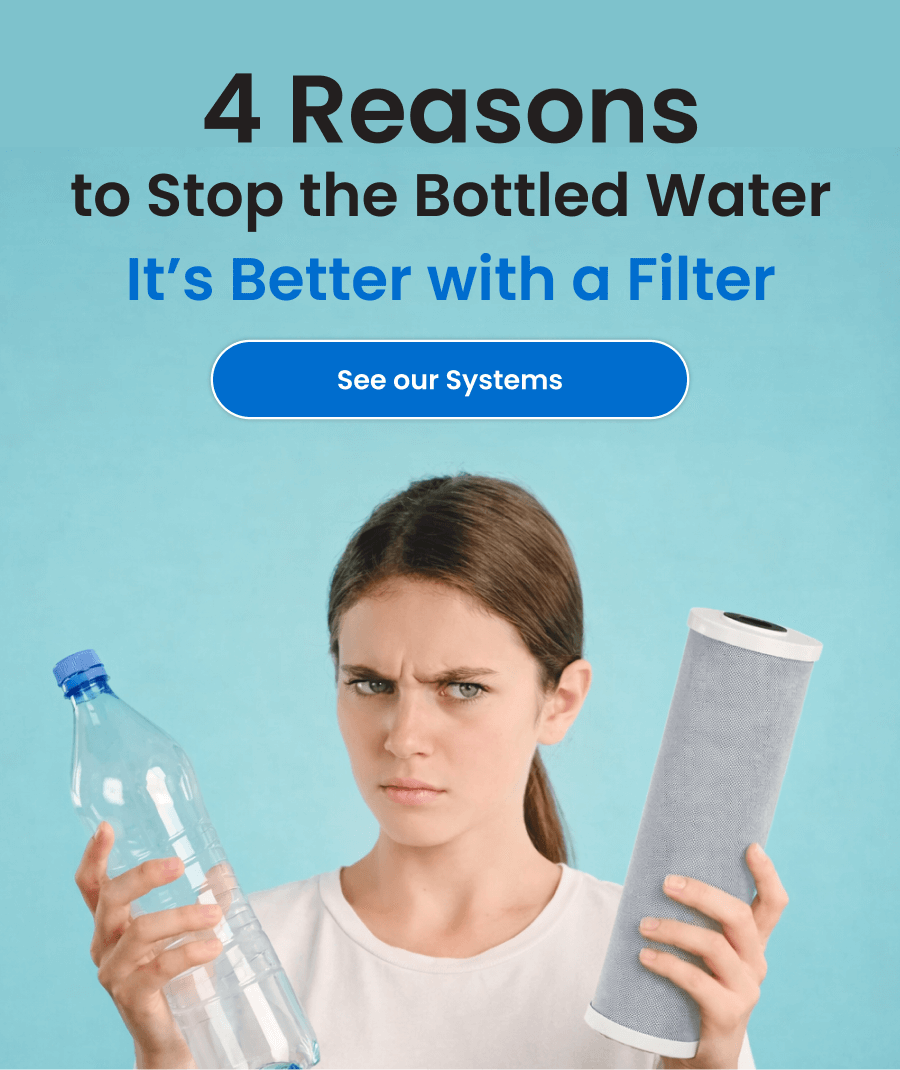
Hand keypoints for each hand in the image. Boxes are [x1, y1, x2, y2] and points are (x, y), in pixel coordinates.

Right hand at [74, 822, 222, 1069]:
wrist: (173, 1038)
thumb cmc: (175, 977)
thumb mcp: (185, 933)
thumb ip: (203, 900)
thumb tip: (221, 870)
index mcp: (112, 925)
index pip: (92, 887)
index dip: (94, 856)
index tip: (106, 827)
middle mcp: (105, 946)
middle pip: (110, 900)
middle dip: (143, 876)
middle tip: (178, 865)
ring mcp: (115, 973)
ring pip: (139, 932)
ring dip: (182, 917)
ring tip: (217, 914)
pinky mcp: (132, 998)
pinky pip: (157, 968)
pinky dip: (189, 952)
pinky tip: (214, 947)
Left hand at [639, 843, 787, 1069]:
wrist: (699, 1055)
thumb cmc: (693, 990)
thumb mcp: (701, 955)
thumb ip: (693, 921)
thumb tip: (656, 874)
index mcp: (753, 943)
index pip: (772, 905)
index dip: (766, 875)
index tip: (750, 846)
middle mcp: (755, 963)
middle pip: (738, 916)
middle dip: (702, 893)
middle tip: (667, 883)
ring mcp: (746, 991)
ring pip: (714, 946)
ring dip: (674, 929)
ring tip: (644, 925)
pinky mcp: (727, 1015)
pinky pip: (696, 981)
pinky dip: (667, 963)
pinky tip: (645, 955)